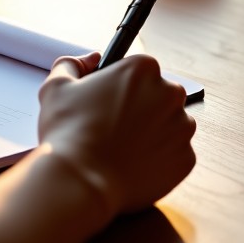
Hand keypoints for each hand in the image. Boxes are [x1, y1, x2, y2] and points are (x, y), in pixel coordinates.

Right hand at [36, 52, 196, 222]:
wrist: (81, 183)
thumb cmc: (67, 131)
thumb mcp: (57, 86)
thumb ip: (73, 63)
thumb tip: (92, 59)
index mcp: (142, 69)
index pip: (140, 69)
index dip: (123, 83)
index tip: (110, 98)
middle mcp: (170, 94)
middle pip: (160, 94)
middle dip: (143, 105)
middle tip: (114, 123)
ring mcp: (181, 128)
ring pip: (171, 124)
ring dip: (153, 131)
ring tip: (123, 146)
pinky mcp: (186, 160)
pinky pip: (175, 154)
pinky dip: (159, 158)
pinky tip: (133, 163)